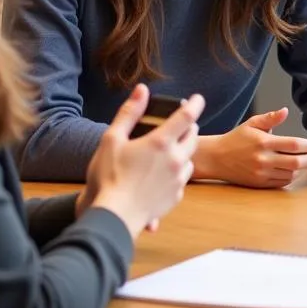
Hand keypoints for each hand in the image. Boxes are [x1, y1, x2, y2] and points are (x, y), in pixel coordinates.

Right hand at [81, 83, 202, 239]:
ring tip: (168, 152)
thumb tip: (142, 90)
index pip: (186, 116)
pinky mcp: (176, 196)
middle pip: (193, 137)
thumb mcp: (111, 140)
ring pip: (189, 159)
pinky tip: (161, 176)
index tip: (197, 98)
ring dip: (184, 151)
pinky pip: (182, 180)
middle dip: (189, 128)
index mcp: (161, 142)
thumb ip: (129, 113)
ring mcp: (178, 179)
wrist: (114, 217)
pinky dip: (176, 173)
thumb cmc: (109, 177)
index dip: (194, 104)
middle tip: (180, 125)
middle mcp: (175, 159)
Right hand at [196, 108, 306, 187]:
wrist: (216, 158)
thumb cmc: (236, 138)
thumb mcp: (251, 123)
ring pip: (291, 173)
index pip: (294, 144)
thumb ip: (270, 118)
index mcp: (263, 142)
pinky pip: (282, 182)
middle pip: (296, 162)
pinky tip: (295, 169)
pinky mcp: (259, 183)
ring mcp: (261, 173)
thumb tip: (286, 111)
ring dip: (303, 167)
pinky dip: (292, 176)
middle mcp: (263, 159)